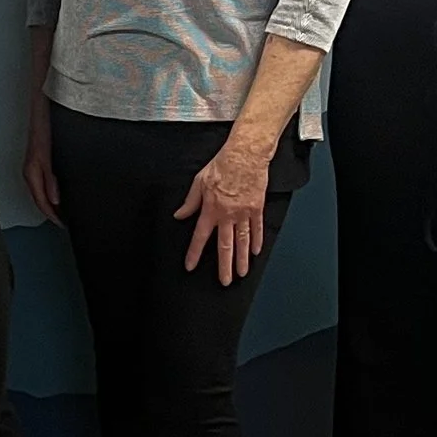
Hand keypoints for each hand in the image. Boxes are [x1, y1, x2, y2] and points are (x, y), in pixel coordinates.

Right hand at [22, 105, 59, 220]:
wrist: (46, 94)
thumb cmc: (46, 118)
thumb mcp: (47, 152)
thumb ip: (50, 175)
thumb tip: (54, 197)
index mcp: (34, 167)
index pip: (40, 199)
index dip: (52, 214)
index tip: (62, 223)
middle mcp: (32, 164)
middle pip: (38, 195)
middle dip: (49, 210)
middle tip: (62, 221)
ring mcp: (35, 158)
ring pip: (39, 186)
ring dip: (48, 200)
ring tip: (60, 210)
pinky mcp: (41, 151)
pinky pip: (41, 176)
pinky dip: (48, 187)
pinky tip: (57, 187)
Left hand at [176, 138, 271, 285]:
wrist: (245, 154)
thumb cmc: (222, 165)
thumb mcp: (199, 181)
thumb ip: (190, 202)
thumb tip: (179, 215)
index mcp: (211, 209)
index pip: (200, 237)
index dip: (195, 253)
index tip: (191, 266)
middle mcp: (228, 215)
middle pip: (225, 246)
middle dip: (224, 266)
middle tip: (224, 281)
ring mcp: (244, 213)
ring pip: (243, 241)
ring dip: (242, 259)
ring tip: (241, 273)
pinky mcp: (257, 208)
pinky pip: (257, 228)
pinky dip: (257, 241)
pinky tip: (256, 252)